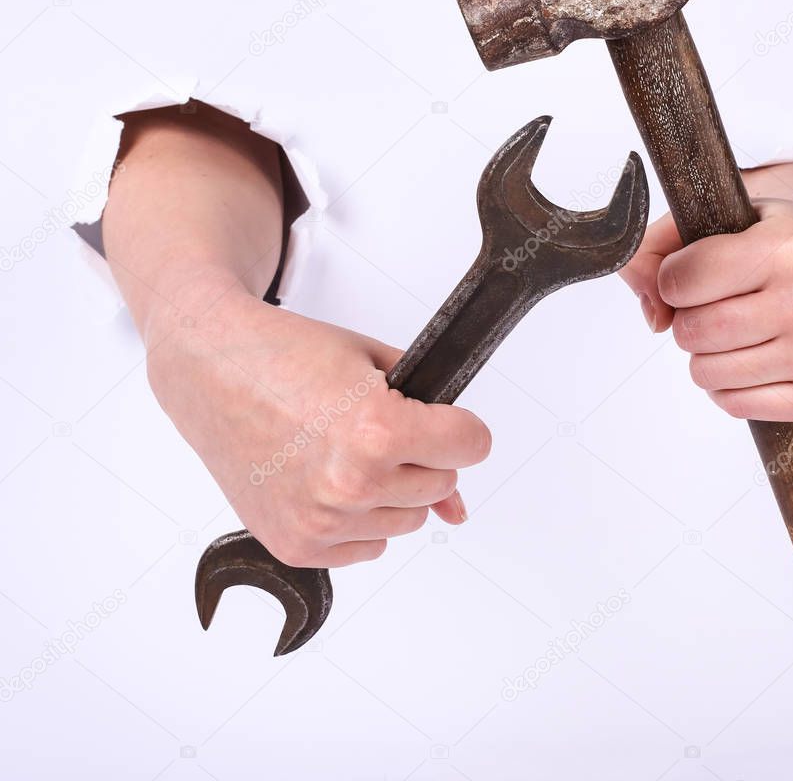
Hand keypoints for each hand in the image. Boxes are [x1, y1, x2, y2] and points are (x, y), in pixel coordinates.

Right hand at [146, 279, 491, 566]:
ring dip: (393, 490)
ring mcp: (321, 521)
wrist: (210, 370)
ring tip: (347, 449)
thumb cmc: (284, 357)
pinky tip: (328, 478)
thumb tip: (458, 504)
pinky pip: (369, 546)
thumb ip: (432, 424)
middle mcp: (350, 484)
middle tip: (377, 426)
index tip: (441, 421)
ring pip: (409, 520)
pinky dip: (360, 519)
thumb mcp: (374, 364)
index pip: (471, 445)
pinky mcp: (296, 545)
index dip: (459, 426)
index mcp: (376, 431)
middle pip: (442, 484)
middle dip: (423, 455)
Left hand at [620, 163, 792, 421]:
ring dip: (705, 355)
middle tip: (714, 304)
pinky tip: (751, 356)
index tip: (692, 273)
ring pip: (708, 373)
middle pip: (693, 331)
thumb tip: (652, 317)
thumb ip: (659, 246)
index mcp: (789, 246)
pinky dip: (728, 386)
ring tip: (735, 329)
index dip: (673, 278)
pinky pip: (736, 405)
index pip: (682, 279)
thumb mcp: (725, 216)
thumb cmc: (782, 241)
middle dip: (688, 320)